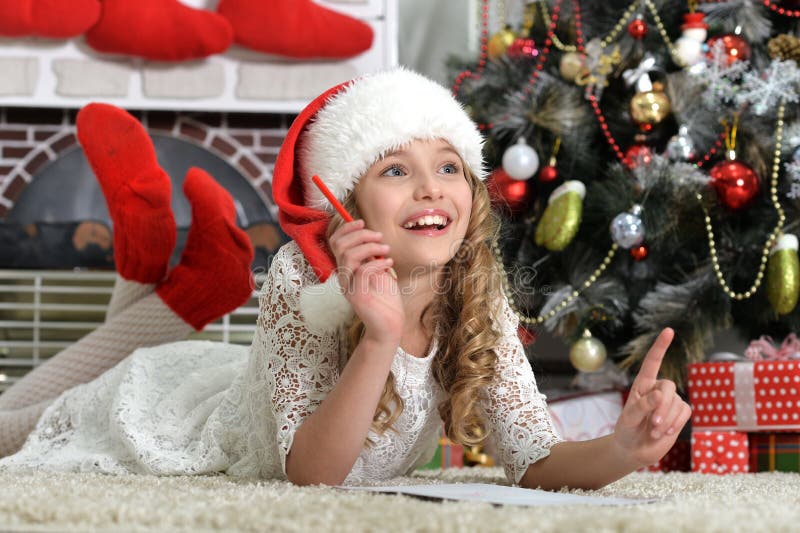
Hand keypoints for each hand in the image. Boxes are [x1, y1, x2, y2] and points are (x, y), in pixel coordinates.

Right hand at [328, 220, 402, 343]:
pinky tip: (389, 264)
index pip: (335, 242)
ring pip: (349, 257)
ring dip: (370, 248)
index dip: (346, 229)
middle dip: (361, 235)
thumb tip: (372, 235)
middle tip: (380, 237)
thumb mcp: (379, 271)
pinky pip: (363, 272)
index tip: (362, 222)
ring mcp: (348, 287)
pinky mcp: (358, 296)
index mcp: (346, 269)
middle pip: (340, 246)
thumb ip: (372, 256)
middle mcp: (343, 277)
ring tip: (386, 250)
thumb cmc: (386, 299)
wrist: (390, 326)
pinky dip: (377, 263)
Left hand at [613, 328, 691, 468]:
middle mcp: (658, 389)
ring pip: (678, 402)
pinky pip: (685, 413)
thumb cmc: (627, 430)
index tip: (669, 330)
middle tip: (654, 425)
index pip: (653, 362)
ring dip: (668, 420)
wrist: (634, 449)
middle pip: (669, 386)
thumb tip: (660, 394)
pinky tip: (665, 433)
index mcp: (642, 384)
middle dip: (663, 407)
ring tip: (655, 432)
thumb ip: (642, 406)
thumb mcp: (629, 419)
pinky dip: (676, 424)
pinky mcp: (680, 413)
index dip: (660, 346)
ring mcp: (670, 401)